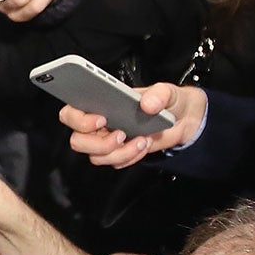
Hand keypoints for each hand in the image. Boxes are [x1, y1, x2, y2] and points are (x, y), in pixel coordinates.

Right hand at [60, 81, 205, 167]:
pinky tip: (144, 143)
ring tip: (140, 139)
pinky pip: (115, 163)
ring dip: (120, 153)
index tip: (101, 119)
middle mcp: (98, 122)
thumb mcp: (167, 91)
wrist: (183, 119)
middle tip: (121, 134)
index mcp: (100, 101)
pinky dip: (131, 157)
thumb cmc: (166, 101)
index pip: (71, 112)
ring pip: (97, 156)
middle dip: (98, 143)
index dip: (78, 119)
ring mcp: (107, 139)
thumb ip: (159, 94)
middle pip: (78, 140)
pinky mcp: (119, 153)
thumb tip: (148, 104)